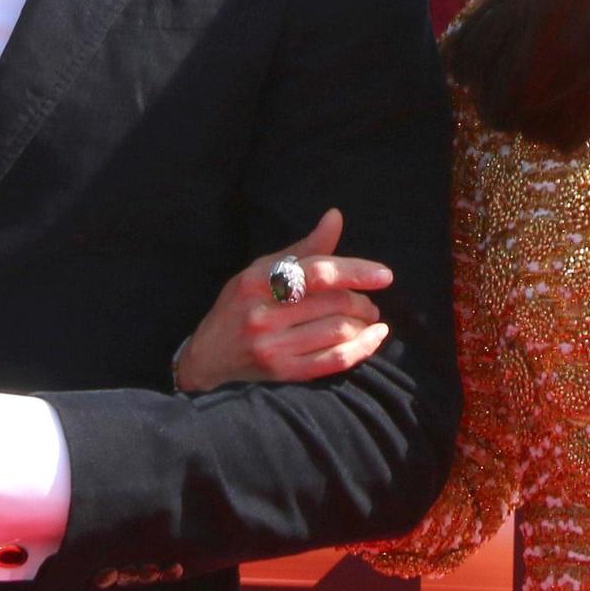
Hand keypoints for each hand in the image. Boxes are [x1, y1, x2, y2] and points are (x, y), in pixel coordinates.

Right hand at [176, 210, 393, 390]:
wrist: (205, 358)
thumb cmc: (237, 308)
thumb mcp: (260, 270)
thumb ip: (303, 248)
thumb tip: (335, 218)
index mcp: (258, 281)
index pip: (318, 272)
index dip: (356, 271)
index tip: (384, 275)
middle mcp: (264, 313)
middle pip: (333, 302)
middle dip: (362, 301)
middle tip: (369, 302)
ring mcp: (273, 346)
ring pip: (337, 330)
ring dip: (364, 324)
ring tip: (367, 320)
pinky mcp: (283, 372)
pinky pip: (333, 360)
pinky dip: (361, 349)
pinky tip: (374, 339)